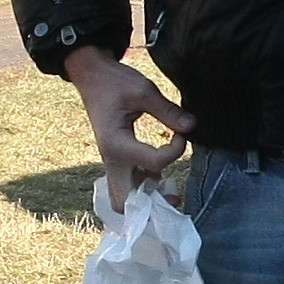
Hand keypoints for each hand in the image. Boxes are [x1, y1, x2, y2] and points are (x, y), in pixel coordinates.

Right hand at [63, 45, 192, 208]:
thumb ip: (167, 110)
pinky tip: (162, 178)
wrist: (92, 77)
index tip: (181, 135)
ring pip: (125, 199)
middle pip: (124, 202)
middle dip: (149, 206)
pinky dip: (146, 189)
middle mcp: (112, 160)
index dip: (175, 151)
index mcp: (116, 143)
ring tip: (170, 191)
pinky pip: (130, 186)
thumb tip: (192, 127)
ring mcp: (113, 163)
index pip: (154, 162)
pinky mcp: (118, 161)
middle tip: (173, 194)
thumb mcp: (142, 90)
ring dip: (147, 200)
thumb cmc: (114, 82)